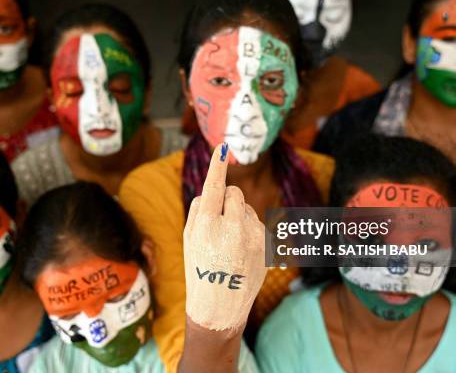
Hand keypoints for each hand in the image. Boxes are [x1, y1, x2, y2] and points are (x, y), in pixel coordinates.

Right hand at [183, 143, 265, 330]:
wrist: (221, 306)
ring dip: (239, 217)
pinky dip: (250, 232)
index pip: (213, 188)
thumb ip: (200, 212)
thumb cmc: (200, 269)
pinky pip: (257, 223)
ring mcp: (252, 238)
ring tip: (230, 245)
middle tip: (220, 222)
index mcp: (206, 226)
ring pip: (247, 208)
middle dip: (228, 200)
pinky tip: (243, 253)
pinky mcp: (266, 245)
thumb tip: (214, 190)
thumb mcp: (189, 240)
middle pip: (235, 193)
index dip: (217, 167)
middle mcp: (231, 229)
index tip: (222, 148)